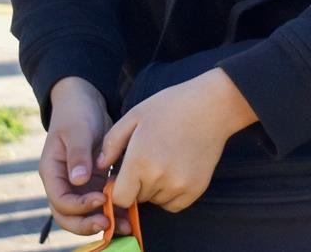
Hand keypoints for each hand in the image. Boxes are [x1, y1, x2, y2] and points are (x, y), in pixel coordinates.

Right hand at [39, 77, 116, 236]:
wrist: (86, 99)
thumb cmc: (76, 112)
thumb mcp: (77, 129)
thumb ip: (78, 154)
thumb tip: (79, 180)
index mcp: (52, 171)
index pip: (60, 201)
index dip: (79, 206)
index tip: (100, 200)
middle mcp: (63, 182)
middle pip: (68, 215)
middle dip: (87, 224)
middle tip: (108, 224)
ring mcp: (79, 183)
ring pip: (86, 213)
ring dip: (102, 221)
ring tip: (124, 226)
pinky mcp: (94, 181)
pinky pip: (101, 202)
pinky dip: (113, 209)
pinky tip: (129, 214)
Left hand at [104, 69, 256, 213]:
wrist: (212, 106)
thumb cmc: (170, 107)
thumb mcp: (134, 116)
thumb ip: (111, 143)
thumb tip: (99, 167)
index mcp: (139, 161)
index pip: (119, 198)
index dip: (118, 188)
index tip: (124, 174)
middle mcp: (159, 178)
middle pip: (138, 199)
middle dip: (137, 185)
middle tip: (148, 159)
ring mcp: (180, 186)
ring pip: (156, 201)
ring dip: (155, 189)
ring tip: (164, 160)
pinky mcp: (196, 189)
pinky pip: (174, 205)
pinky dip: (171, 194)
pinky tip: (175, 170)